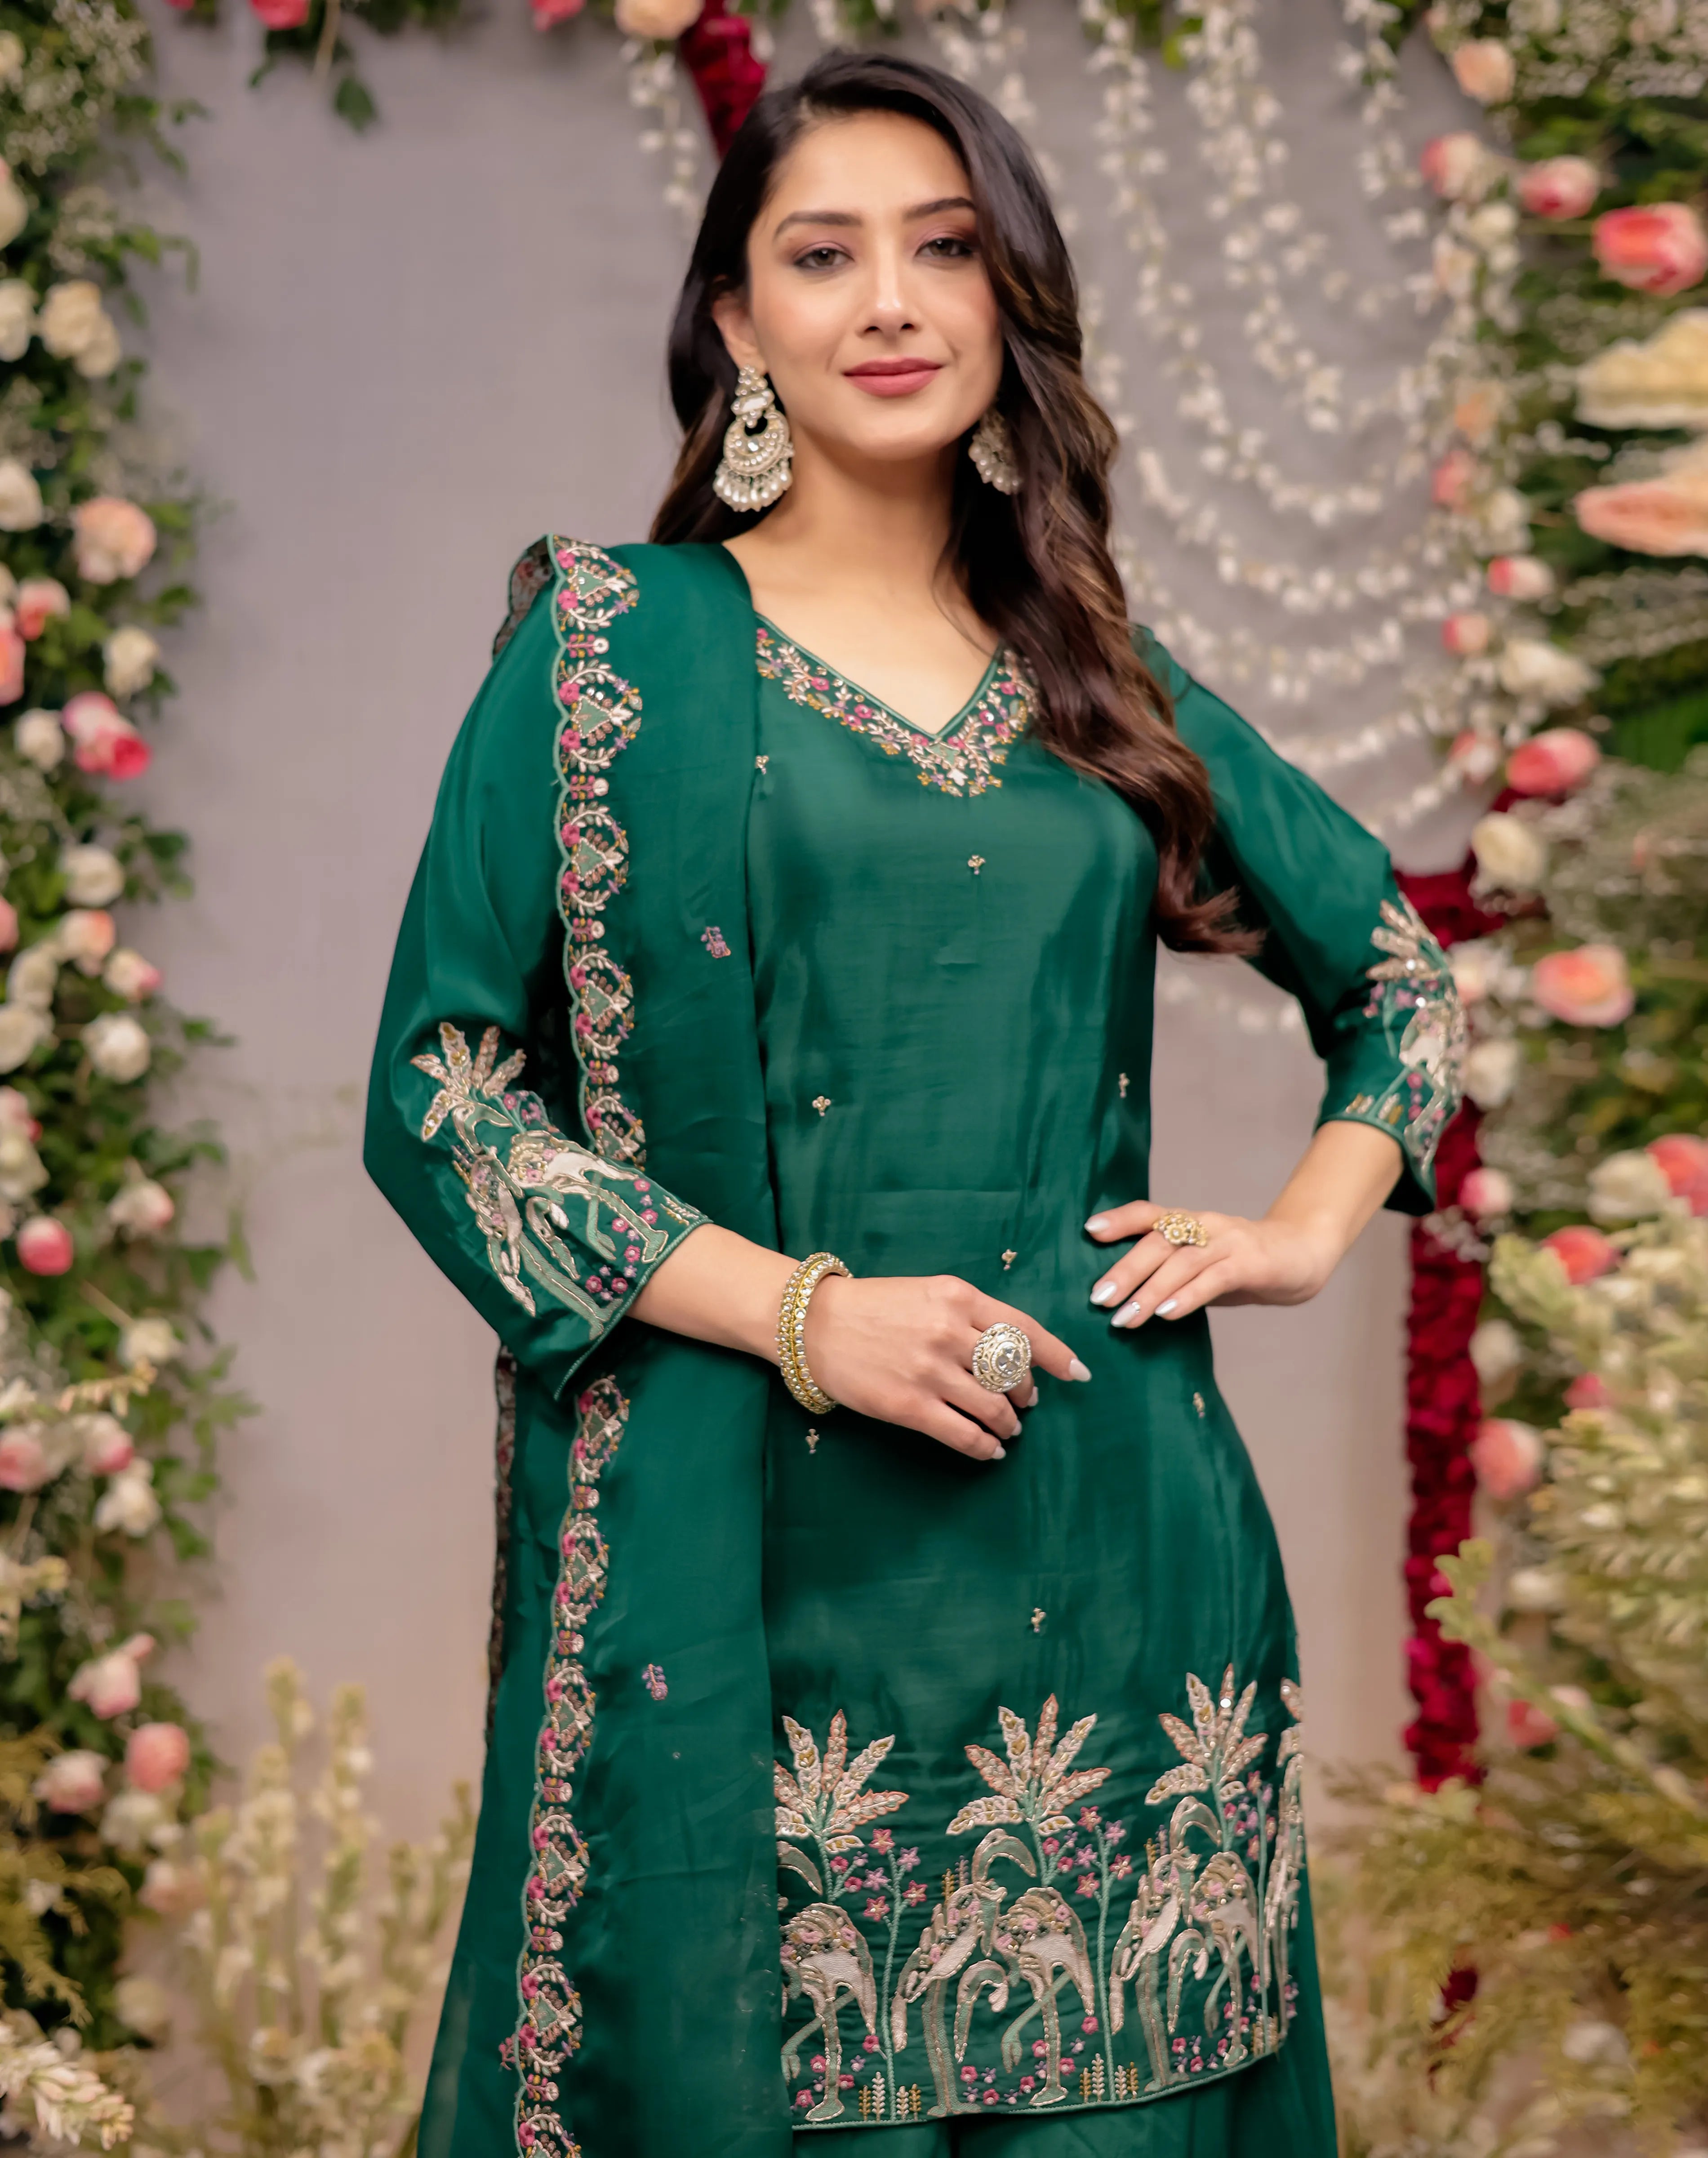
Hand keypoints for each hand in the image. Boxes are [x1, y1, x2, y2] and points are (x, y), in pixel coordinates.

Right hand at [803, 1273, 1090, 1461]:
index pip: (1024, 1328)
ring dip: (1008, 1423)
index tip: (1077, 1374)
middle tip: (1024, 1402)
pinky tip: (989, 1450)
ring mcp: (930, 1370)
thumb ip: (970, 1316)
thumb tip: (1015, 1353)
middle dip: (1027, 1392)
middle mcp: (949, 1331)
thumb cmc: (875, 1307)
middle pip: (1013, 1371)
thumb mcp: (929, 1294)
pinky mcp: (909, 1406)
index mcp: (957, 1297)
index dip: (1057, 1355)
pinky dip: (985, 1446)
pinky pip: (964, 1434)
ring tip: (1008, 1429)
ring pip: (993, 1406)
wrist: (814, 1324)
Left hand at [1084, 1202, 1340, 1328]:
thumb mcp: (1203, 1264)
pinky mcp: (1252, 1264)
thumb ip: (1171, 1274)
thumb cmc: (1243, 1265)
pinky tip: (1167, 1315)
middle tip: (1098, 1298)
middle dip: (1125, 1270)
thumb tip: (1124, 1300)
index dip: (1120, 1219)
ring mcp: (1230, 1242)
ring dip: (1151, 1291)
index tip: (1089, 1231)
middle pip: (1159, 1241)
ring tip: (1125, 1318)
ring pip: (1183, 1262)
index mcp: (1191, 1222)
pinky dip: (1188, 1296)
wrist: (1304, 1256)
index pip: (1150, 1213)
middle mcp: (1207, 1225)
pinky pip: (1214, 1279)